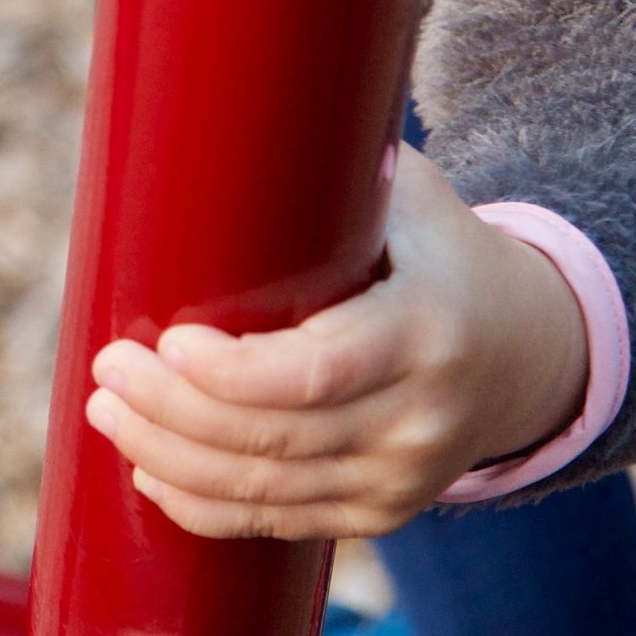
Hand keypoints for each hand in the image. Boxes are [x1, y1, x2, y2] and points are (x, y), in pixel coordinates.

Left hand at [84, 144, 588, 540]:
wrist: (529, 348)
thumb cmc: (439, 248)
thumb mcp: (411, 196)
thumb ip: (338, 171)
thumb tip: (227, 112)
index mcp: (427, 329)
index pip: (319, 371)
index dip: (231, 373)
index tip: (165, 342)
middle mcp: (420, 418)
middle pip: (275, 438)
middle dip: (173, 411)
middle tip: (107, 368)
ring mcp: (402, 477)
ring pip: (267, 491)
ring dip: (171, 458)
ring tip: (109, 410)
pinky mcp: (381, 513)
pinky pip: (282, 523)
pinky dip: (207, 505)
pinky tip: (151, 474)